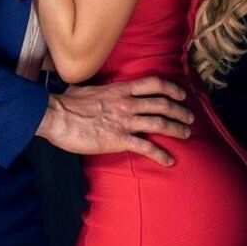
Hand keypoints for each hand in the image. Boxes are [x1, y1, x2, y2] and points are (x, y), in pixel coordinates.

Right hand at [36, 75, 194, 166]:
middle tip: (190, 118)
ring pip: (159, 123)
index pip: (153, 84)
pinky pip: (146, 147)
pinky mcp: (119, 140)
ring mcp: (124, 121)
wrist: (56, 116)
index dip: (171, 88)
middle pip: (162, 104)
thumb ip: (96, 89)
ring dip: (176, 129)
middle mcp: (127, 103)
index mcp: (120, 89)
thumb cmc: (66, 103)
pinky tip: (170, 161)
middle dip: (180, 110)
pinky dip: (161, 155)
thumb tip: (91, 88)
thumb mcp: (85, 89)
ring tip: (186, 134)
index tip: (181, 93)